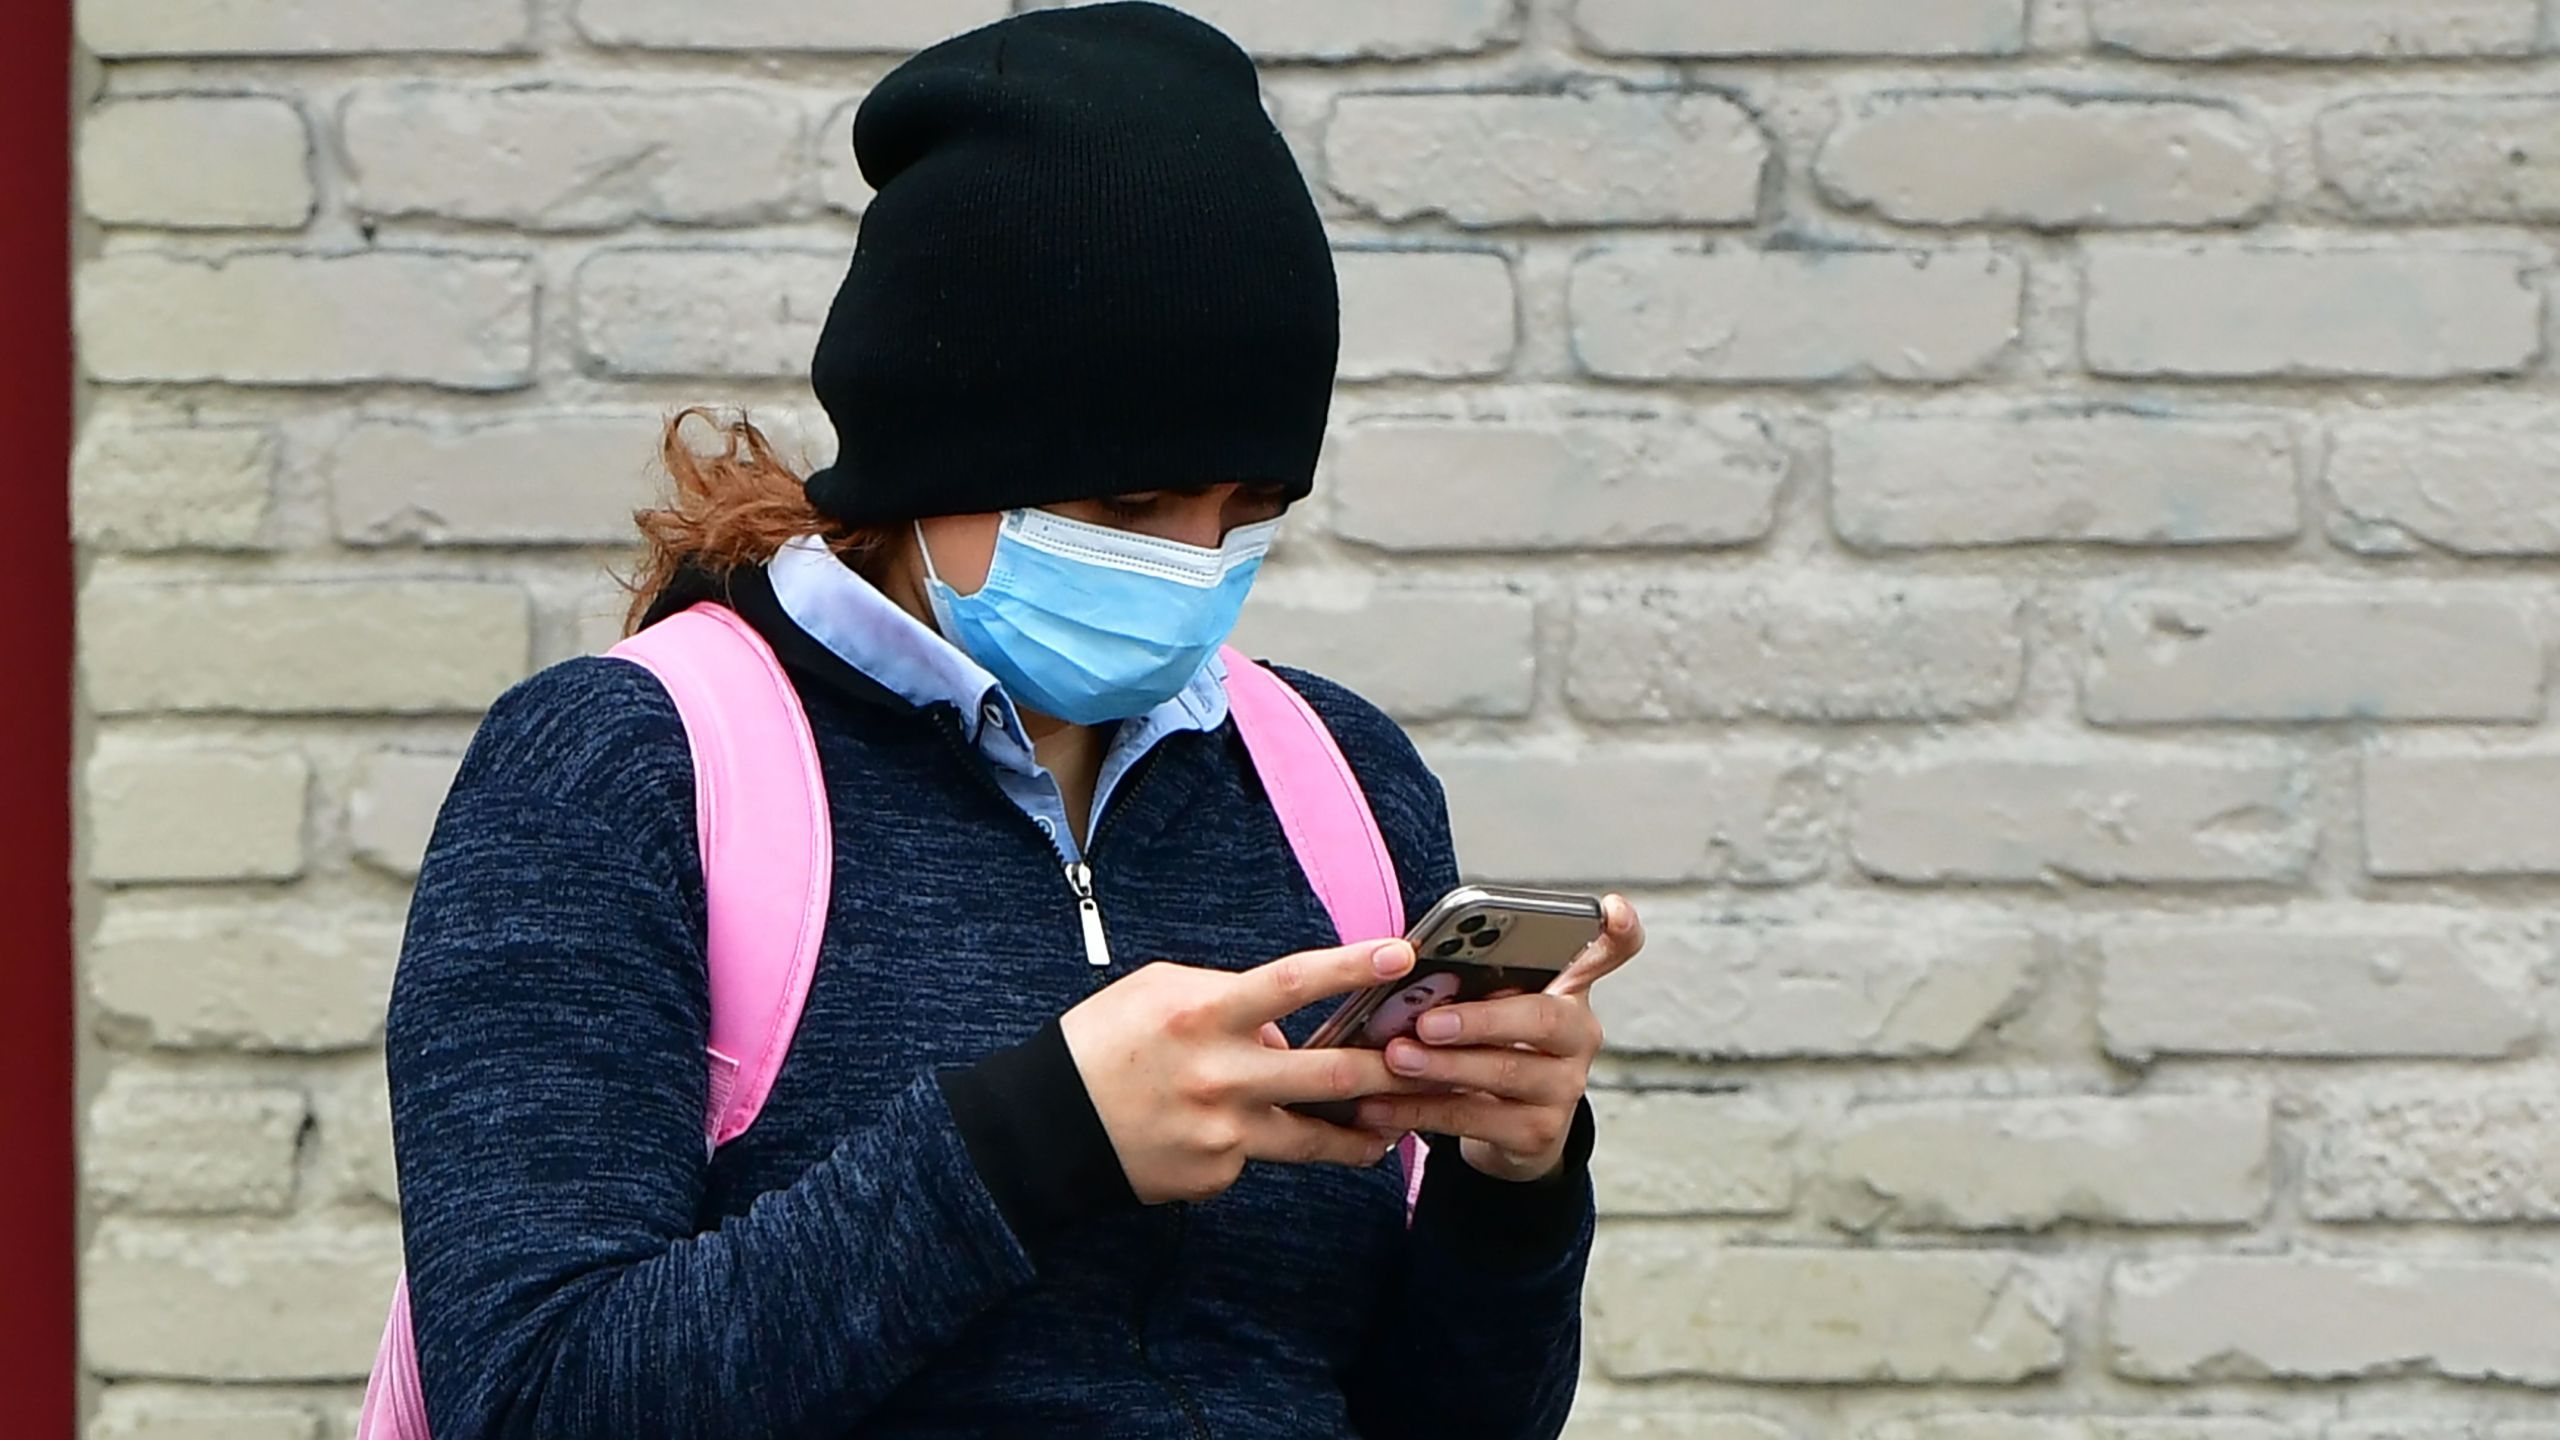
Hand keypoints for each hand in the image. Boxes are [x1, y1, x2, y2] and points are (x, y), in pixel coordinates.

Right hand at [1061, 938, 1425, 1203]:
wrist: (1047, 1127)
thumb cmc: (1103, 1044)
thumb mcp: (1157, 991)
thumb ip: (1228, 997)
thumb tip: (1282, 1029)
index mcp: (1202, 1013)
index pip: (1293, 983)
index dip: (1352, 968)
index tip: (1403, 955)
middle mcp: (1219, 1075)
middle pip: (1330, 1075)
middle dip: (1391, 1069)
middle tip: (1433, 1059)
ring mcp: (1221, 1134)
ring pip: (1314, 1137)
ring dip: (1362, 1131)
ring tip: (1391, 1124)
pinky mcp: (1215, 1175)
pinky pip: (1256, 1154)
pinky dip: (1257, 1141)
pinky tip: (1227, 1134)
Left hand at [1349, 894, 1645, 1182]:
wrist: (1506, 1130)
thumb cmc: (1489, 1046)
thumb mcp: (1490, 1007)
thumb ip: (1472, 981)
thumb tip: (1406, 967)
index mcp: (1568, 988)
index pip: (1610, 952)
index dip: (1618, 931)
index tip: (1611, 908)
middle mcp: (1579, 1035)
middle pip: (1542, 1018)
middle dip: (1480, 1019)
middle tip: (1427, 1021)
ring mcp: (1565, 1087)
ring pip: (1505, 1072)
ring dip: (1442, 1066)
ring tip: (1395, 1058)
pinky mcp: (1539, 1133)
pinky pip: (1474, 1118)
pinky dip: (1421, 1110)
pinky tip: (1380, 1105)